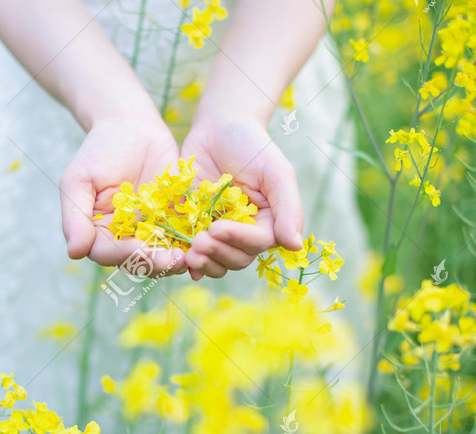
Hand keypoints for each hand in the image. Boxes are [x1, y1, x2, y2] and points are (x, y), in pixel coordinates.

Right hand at [60, 114, 187, 275]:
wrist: (132, 126)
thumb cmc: (99, 150)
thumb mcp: (79, 180)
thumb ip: (75, 217)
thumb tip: (74, 252)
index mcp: (98, 232)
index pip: (108, 254)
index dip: (126, 255)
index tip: (143, 250)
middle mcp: (124, 237)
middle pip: (138, 260)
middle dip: (157, 261)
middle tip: (175, 259)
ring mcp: (150, 230)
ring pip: (162, 255)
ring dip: (176, 258)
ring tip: (190, 255)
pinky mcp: (173, 220)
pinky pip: (182, 237)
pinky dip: (191, 242)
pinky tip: (202, 240)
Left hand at [180, 115, 304, 279]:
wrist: (218, 128)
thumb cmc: (251, 145)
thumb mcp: (276, 171)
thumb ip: (288, 208)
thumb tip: (295, 247)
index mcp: (269, 222)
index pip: (258, 242)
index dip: (238, 240)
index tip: (218, 228)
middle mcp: (245, 232)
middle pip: (237, 258)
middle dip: (218, 253)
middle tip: (199, 242)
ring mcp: (220, 232)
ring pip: (217, 261)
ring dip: (204, 263)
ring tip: (189, 253)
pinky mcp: (196, 226)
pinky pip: (194, 251)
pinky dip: (189, 261)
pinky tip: (180, 259)